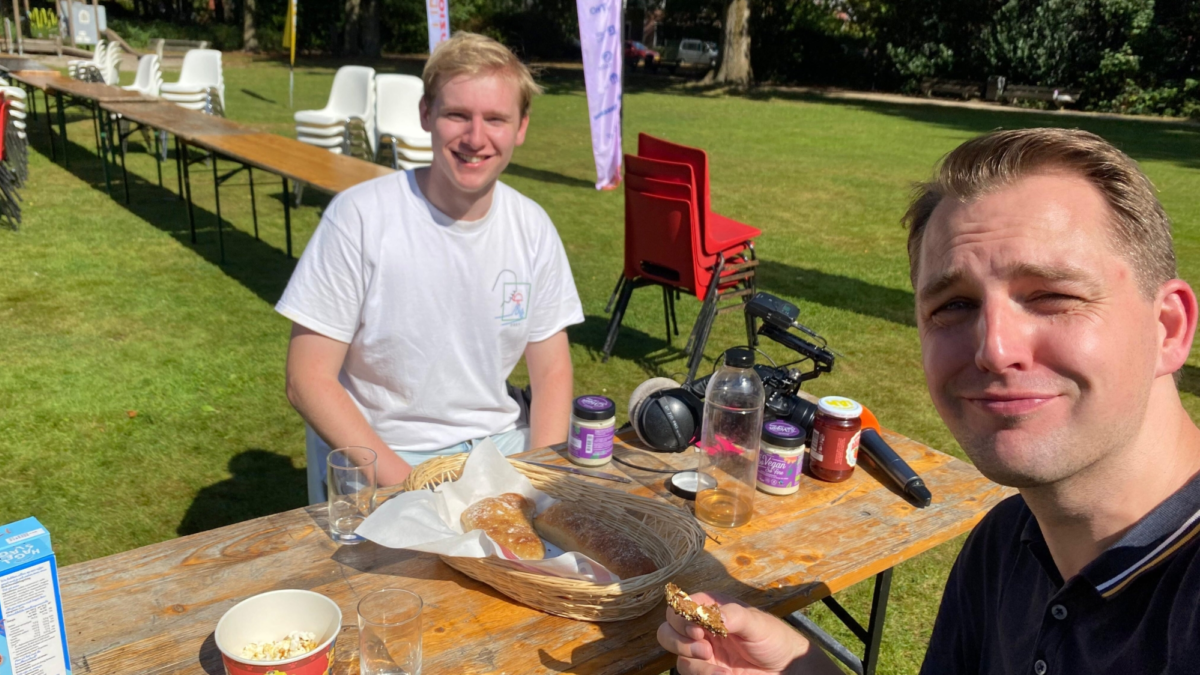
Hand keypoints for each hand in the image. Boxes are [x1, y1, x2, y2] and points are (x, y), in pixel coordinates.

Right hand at [657, 592, 840, 674]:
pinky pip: (689, 672)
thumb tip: (713, 615)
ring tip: (713, 662)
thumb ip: (734, 616)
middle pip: (668, 629)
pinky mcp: (706, 671)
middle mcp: (702, 628)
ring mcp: (702, 651)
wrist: (786, 670)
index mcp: (711, 608)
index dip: (681, 616)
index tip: (697, 627)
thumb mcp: (757, 623)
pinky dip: (702, 674)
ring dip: (690, 658)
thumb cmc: (774, 639)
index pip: (680, 605)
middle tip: (703, 647)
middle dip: (678, 639)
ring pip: (676, 654)